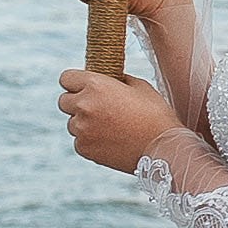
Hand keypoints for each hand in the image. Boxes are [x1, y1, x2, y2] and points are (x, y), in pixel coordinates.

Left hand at [58, 69, 178, 173]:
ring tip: (110, 127)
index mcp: (95, 85)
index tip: (84, 87)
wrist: (163, 148)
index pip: (66, 78)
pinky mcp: (84, 149)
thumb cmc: (155, 114)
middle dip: (77, 102)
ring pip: (72, 123)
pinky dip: (90, 140)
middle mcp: (83, 106)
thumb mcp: (139, 86)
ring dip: (84, 123)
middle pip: (63, 101)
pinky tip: (111, 140)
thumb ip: (116, 80)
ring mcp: (81, 129)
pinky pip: (79, 140)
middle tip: (97, 108)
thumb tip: (106, 79)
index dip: (75, 82)